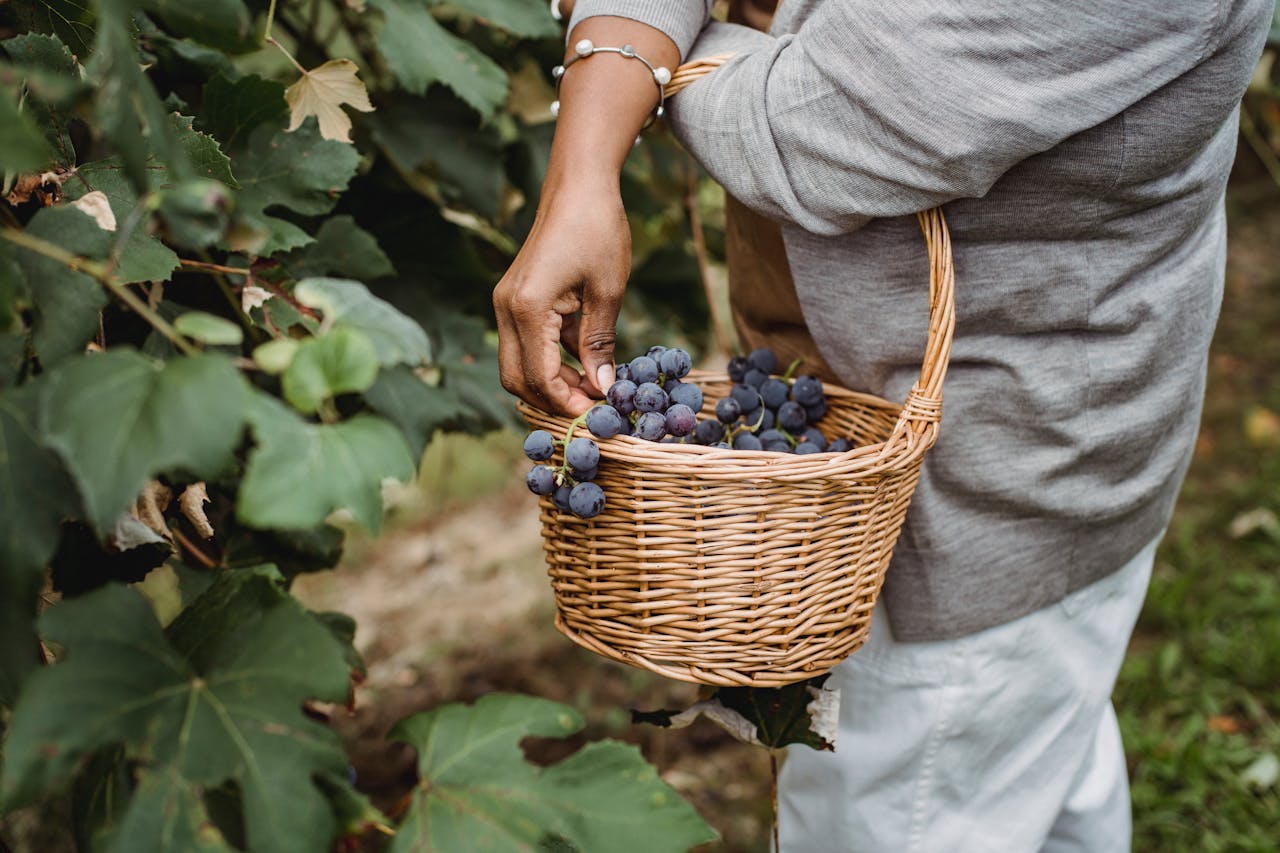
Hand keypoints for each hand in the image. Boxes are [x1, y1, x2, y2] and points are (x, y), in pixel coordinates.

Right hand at [493, 181, 628, 416]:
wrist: (578, 185)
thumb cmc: (598, 229)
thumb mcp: (608, 290)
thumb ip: (600, 342)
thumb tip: (602, 386)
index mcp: (527, 307)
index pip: (539, 376)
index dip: (566, 402)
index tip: (597, 412)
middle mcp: (506, 308)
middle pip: (516, 379)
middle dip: (551, 400)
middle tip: (591, 407)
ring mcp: (506, 303)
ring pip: (516, 364)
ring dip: (550, 382)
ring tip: (592, 387)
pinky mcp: (515, 299)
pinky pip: (524, 343)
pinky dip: (550, 360)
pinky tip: (585, 361)